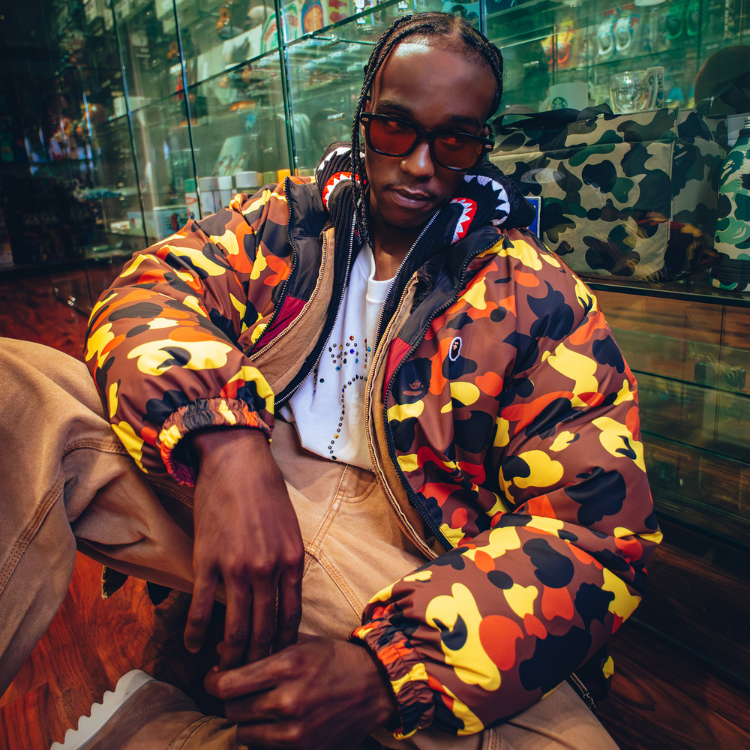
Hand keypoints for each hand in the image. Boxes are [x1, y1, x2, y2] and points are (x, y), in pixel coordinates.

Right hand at [184, 427, 303, 668]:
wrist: (237, 464)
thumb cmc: (266, 494)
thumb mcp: (290, 529)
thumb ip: (288, 564)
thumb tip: (283, 599)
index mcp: (292, 561)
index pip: (290, 618)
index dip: (282, 646)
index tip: (276, 663)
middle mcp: (267, 570)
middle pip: (263, 630)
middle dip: (256, 660)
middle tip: (248, 678)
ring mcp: (236, 568)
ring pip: (234, 627)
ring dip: (228, 655)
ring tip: (223, 671)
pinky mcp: (207, 562)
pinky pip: (199, 607)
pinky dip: (194, 633)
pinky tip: (192, 648)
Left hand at [205, 637, 397, 748]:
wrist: (376, 686)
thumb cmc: (336, 659)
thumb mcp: (301, 642)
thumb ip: (262, 646)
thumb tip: (219, 649)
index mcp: (287, 666)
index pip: (227, 684)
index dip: (214, 681)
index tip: (216, 677)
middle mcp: (288, 700)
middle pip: (231, 709)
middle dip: (232, 699)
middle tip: (241, 692)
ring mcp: (296, 730)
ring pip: (244, 732)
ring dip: (247, 720)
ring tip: (260, 708)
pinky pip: (265, 748)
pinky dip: (264, 737)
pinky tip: (275, 723)